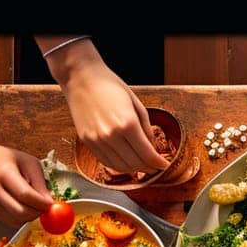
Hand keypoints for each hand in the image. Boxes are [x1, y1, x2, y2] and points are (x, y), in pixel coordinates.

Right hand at [0, 144, 53, 225]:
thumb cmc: (4, 160)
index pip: (25, 194)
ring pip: (16, 220)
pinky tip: (22, 205)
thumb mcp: (27, 162)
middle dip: (38, 212)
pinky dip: (21, 218)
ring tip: (34, 204)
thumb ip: (40, 181)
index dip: (42, 203)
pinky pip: (10, 221)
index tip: (51, 203)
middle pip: (20, 212)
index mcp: (4, 173)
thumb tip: (50, 202)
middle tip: (45, 206)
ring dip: (31, 217)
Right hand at [49, 42, 167, 174]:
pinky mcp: (87, 141)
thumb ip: (147, 129)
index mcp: (128, 124)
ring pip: (120, 166)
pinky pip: (106, 161)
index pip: (148, 155)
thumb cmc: (111, 87)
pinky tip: (127, 162)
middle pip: (135, 164)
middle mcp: (111, 135)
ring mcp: (97, 140)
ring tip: (143, 166)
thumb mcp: (137, 105)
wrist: (80, 78)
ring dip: (135, 169)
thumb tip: (153, 148)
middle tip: (156, 167)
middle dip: (149, 168)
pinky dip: (119, 165)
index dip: (159, 164)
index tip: (166, 165)